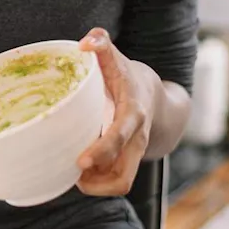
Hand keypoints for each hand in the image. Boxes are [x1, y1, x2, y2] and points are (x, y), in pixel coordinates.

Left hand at [76, 28, 154, 195]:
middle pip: (124, 174)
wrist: (157, 98)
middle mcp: (137, 139)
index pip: (121, 136)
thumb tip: (84, 43)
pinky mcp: (128, 164)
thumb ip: (102, 44)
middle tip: (72, 173)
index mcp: (133, 113)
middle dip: (98, 182)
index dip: (102, 151)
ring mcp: (134, 155)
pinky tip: (80, 172)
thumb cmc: (129, 77)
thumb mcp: (118, 59)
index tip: (81, 161)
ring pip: (120, 184)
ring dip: (95, 186)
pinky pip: (115, 183)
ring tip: (73, 173)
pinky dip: (97, 184)